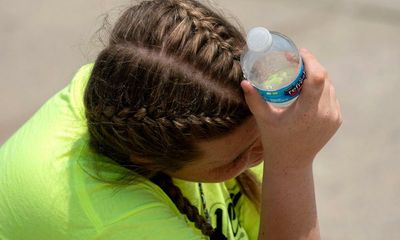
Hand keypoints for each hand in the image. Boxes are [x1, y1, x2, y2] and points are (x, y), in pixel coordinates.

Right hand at [241, 48, 341, 170]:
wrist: (292, 162)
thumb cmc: (274, 139)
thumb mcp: (263, 119)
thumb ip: (254, 99)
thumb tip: (244, 81)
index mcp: (307, 112)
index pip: (317, 78)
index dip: (310, 61)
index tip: (299, 54)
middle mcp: (324, 113)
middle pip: (324, 78)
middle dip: (312, 65)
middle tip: (297, 60)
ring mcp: (333, 117)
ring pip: (330, 86)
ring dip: (318, 76)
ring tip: (302, 72)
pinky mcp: (337, 120)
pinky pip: (331, 96)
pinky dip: (322, 88)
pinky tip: (310, 87)